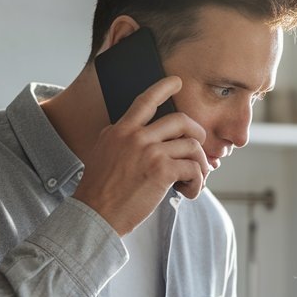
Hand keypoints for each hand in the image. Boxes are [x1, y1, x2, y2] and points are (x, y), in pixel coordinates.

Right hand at [73, 76, 208, 234]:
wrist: (96, 214)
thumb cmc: (100, 191)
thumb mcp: (104, 153)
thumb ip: (121, 139)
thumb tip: (139, 133)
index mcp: (120, 130)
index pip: (145, 101)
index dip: (163, 88)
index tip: (176, 82)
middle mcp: (136, 136)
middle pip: (180, 120)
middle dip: (197, 133)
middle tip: (199, 147)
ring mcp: (150, 152)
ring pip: (192, 146)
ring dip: (201, 164)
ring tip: (195, 179)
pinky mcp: (161, 171)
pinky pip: (193, 169)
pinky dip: (197, 182)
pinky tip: (189, 192)